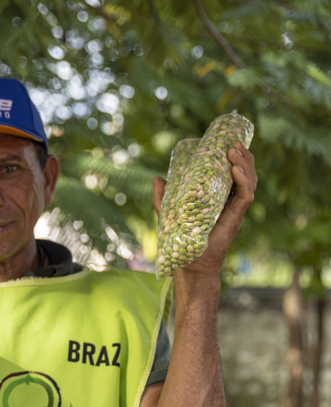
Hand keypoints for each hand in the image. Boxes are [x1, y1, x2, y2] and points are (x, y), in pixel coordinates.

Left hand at [152, 141, 256, 278]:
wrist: (188, 264)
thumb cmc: (180, 241)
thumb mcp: (169, 213)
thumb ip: (163, 197)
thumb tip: (157, 178)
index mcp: (219, 197)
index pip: (233, 173)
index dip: (235, 157)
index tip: (228, 142)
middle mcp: (230, 201)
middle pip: (246, 173)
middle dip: (242, 156)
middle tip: (233, 143)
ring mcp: (234, 209)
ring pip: (250, 181)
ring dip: (244, 164)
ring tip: (234, 151)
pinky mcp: (235, 218)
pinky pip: (246, 196)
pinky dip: (243, 181)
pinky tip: (235, 170)